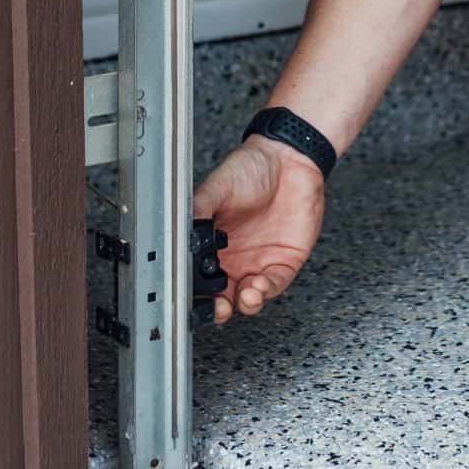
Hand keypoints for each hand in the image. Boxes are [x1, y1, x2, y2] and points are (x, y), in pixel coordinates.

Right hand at [193, 134, 326, 324]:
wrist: (289, 159)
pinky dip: (265, 291)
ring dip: (243, 303)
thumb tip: (180, 235)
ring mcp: (257, 263)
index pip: (198, 278)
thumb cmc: (249, 169)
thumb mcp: (215, 188)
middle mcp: (232, 259)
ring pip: (247, 298)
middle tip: (216, 308)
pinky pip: (273, 285)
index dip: (194, 293)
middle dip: (217, 309)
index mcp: (210, 245)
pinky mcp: (283, 263)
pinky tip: (259, 285)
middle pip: (221, 296)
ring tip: (244, 295)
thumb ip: (197, 212)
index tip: (190, 298)